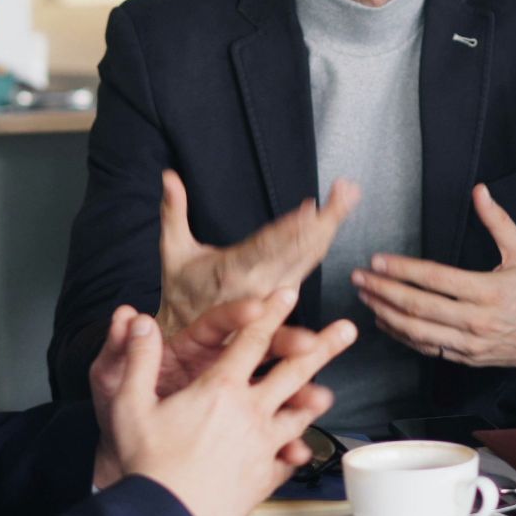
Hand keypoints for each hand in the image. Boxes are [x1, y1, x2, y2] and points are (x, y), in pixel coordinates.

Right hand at [96, 288, 357, 515]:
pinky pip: (286, 460)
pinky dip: (296, 453)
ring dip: (314, 399)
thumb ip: (138, 358)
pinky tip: (301, 452)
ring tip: (328, 393)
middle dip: (323, 345)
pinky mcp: (263, 476)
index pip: (252, 340)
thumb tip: (137, 322)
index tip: (289, 294)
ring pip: (298, 414)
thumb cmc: (147, 465)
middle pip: (293, 371)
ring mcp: (262, 445)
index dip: (271, 312)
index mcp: (220, 389)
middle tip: (346, 330)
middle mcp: (249, 412)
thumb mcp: (130, 404)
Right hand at [158, 168, 359, 336]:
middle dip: (324, 219)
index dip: (290, 228)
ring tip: (346, 199)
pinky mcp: (284, 301)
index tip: (311, 208)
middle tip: (345, 192)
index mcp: (232, 271)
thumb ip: (173, 212)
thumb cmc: (181, 291)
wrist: (187, 338)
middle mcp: (259, 285)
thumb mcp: (173, 252)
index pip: (266, 247)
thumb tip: (169, 177)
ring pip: (308, 259)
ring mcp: (274, 295)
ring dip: (329, 228)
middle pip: (298, 250)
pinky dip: (320, 250)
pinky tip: (334, 229)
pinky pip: (306, 273)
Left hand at [353, 184, 515, 369]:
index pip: (435, 278)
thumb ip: (497, 221)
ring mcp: (470, 343)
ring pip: (417, 332)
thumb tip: (480, 192)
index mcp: (489, 291)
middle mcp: (476, 320)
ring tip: (366, 298)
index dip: (403, 269)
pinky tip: (386, 322)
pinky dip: (402, 336)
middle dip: (383, 290)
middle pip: (418, 306)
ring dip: (386, 314)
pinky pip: (428, 349)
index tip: (378, 260)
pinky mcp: (467, 358)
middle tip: (360, 278)